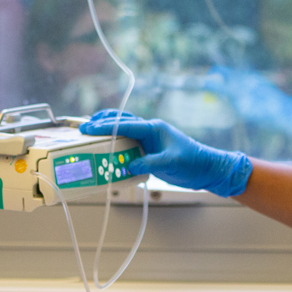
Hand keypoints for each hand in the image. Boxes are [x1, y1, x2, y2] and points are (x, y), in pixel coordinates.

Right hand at [79, 110, 252, 196]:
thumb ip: (149, 163)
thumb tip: (128, 165)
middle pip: (121, 122)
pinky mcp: (150, 151)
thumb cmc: (194, 162)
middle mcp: (150, 131)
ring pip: (124, 132)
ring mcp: (149, 140)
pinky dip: (116, 146)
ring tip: (90, 134)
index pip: (125, 124)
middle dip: (101, 123)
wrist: (208, 169)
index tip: (88, 128)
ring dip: (108, 132)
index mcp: (154, 128)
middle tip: (83, 128)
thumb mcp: (171, 163)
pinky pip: (129, 146)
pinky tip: (106, 151)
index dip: (105, 126)